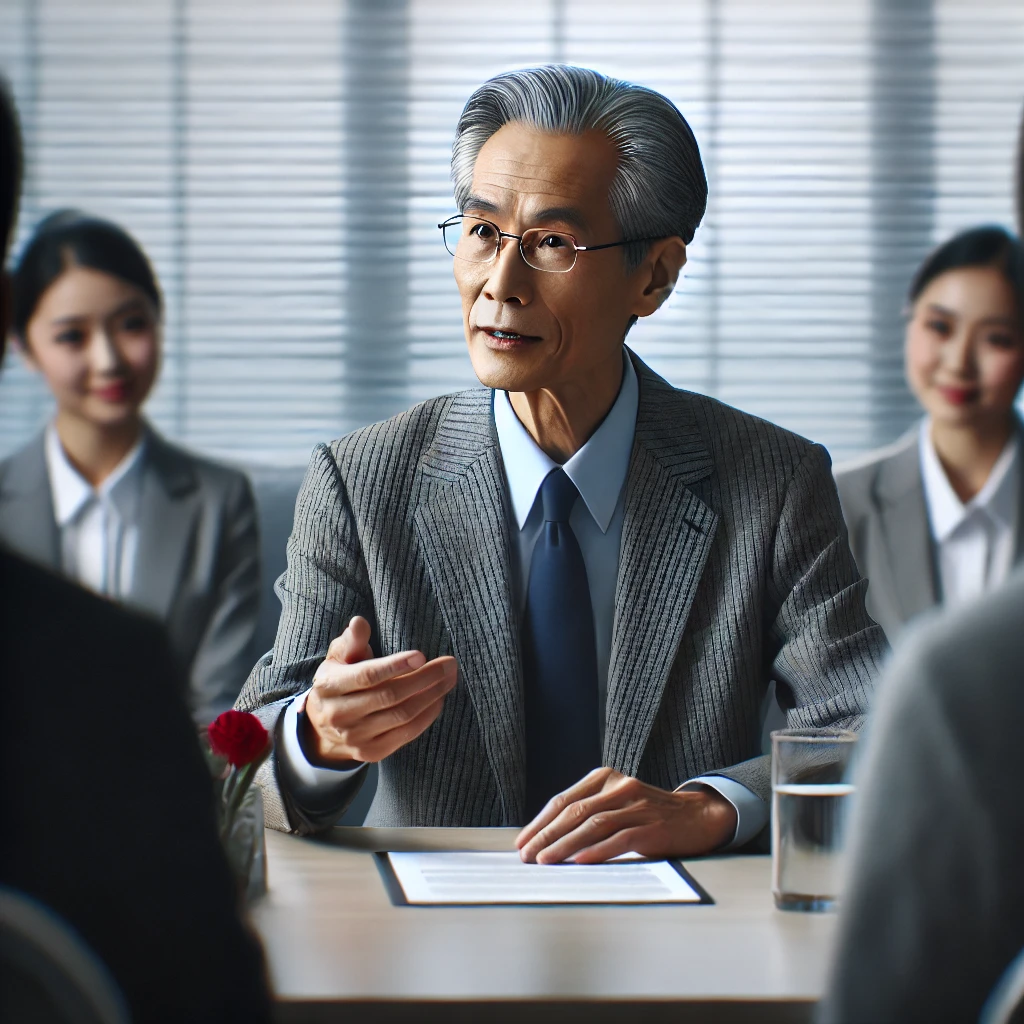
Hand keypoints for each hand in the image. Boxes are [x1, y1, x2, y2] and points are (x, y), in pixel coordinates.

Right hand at [300, 615, 456, 766]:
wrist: (324, 726)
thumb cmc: (339, 680)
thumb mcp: (339, 657)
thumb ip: (352, 641)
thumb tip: (359, 623)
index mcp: (330, 686)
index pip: (367, 676)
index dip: (395, 666)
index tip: (421, 655)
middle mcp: (339, 714)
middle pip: (390, 696)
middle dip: (425, 678)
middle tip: (449, 664)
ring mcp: (355, 737)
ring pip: (402, 716)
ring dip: (432, 695)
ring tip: (449, 679)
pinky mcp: (371, 752)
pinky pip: (407, 734)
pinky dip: (427, 715)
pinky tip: (438, 699)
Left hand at [515, 768, 737, 863]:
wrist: (696, 817)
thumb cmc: (648, 814)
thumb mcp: (616, 803)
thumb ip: (589, 812)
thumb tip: (547, 839)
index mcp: (605, 778)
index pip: (564, 800)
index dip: (540, 822)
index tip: (522, 842)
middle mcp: (619, 787)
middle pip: (574, 811)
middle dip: (546, 835)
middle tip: (526, 855)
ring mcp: (637, 805)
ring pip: (593, 824)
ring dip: (565, 845)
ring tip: (545, 861)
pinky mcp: (652, 827)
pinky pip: (619, 838)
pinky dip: (597, 851)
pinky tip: (580, 862)